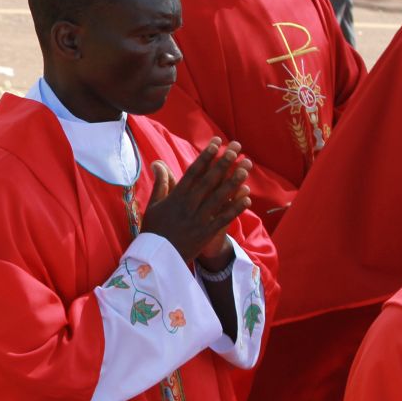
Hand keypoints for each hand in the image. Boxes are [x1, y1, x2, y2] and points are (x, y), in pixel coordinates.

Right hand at [140, 139, 251, 264]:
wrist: (157, 257)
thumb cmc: (154, 229)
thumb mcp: (153, 204)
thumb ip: (160, 183)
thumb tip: (158, 163)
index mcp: (176, 197)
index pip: (194, 171)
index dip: (206, 156)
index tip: (216, 143)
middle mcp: (189, 205)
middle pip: (209, 180)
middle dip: (224, 163)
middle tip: (236, 148)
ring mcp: (199, 219)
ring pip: (219, 197)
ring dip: (234, 181)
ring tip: (246, 167)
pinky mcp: (206, 233)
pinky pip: (224, 218)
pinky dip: (236, 208)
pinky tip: (247, 197)